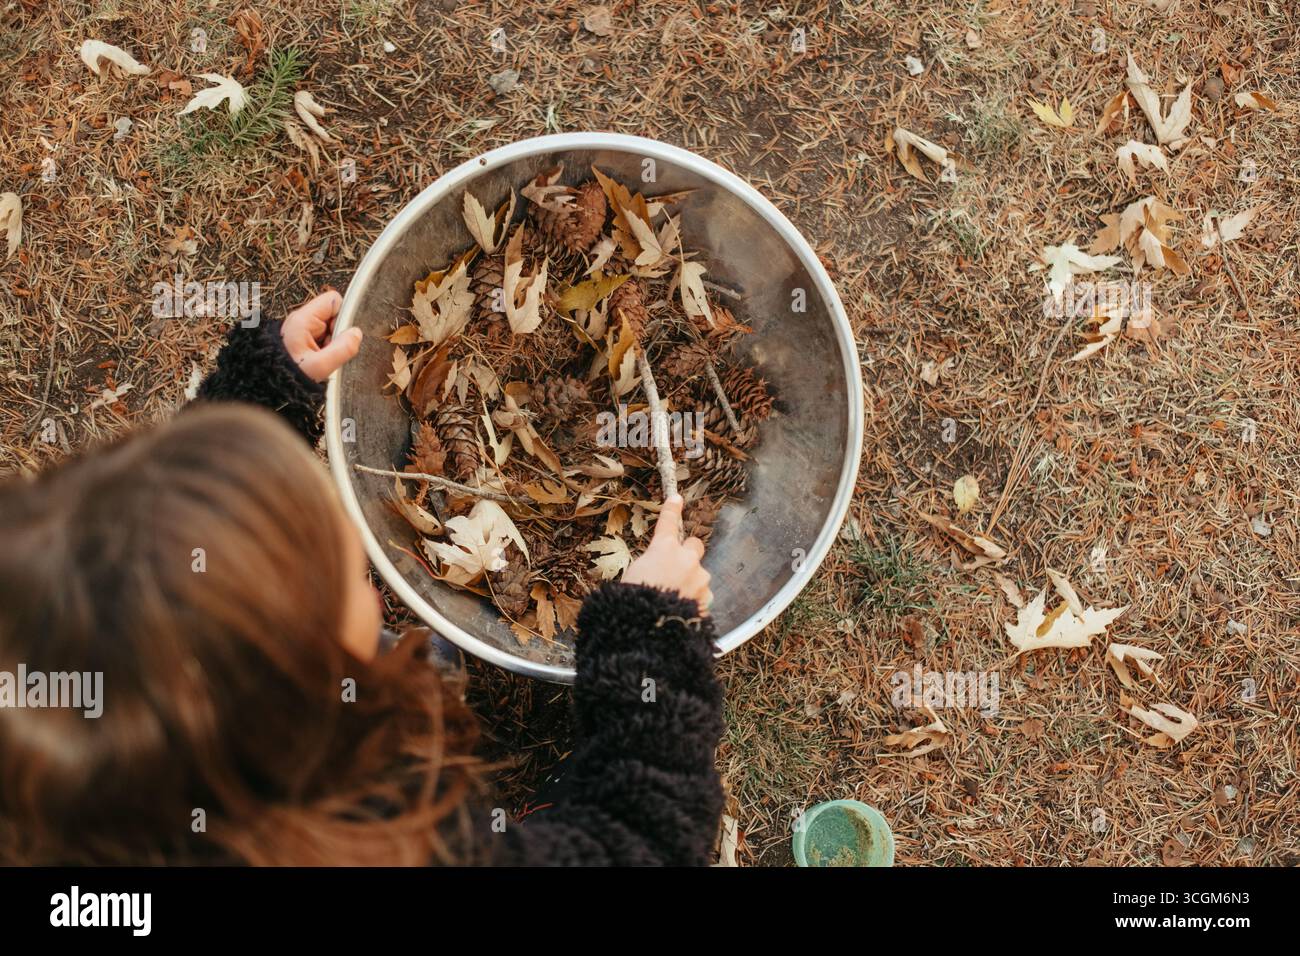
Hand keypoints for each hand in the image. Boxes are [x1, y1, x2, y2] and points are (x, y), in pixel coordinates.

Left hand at [281, 289, 362, 381]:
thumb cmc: (289, 376)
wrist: (270, 386)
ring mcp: (302, 329)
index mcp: (303, 320)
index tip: (340, 336)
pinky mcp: (302, 339)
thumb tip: (356, 334)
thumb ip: (342, 349)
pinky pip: (323, 337)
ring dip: (332, 343)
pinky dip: (325, 348)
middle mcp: (301, 320)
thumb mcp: (319, 366)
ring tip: (321, 357)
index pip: (333, 300)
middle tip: (328, 351)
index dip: (343, 316)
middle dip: (337, 333)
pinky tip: (318, 359)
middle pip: (333, 315)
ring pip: (330, 327)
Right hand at [622, 494, 711, 611]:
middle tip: (677, 567)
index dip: (672, 509)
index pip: (668, 522)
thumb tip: (660, 567)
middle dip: (688, 553)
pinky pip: (701, 594)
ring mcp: (699, 578)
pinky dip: (693, 600)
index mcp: (663, 548)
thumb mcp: (635, 573)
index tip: (677, 498)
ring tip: (672, 599)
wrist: (649, 626)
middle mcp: (686, 558)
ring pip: (698, 574)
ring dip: (689, 582)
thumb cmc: (634, 598)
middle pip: (694, 545)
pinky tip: (679, 610)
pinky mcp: (706, 597)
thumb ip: (652, 564)